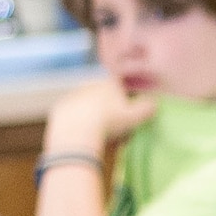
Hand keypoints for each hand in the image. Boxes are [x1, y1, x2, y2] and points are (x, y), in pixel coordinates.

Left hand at [41, 81, 157, 161]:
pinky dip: (76, 120)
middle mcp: (89, 84)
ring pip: (85, 101)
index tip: (124, 107)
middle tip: (112, 120)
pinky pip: (71, 112)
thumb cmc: (110, 122)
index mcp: (108, 82)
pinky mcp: (60, 107)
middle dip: (105, 102)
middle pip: (100, 91)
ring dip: (90, 110)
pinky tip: (83, 132)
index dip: (122, 93)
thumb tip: (154, 103)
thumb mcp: (135, 116)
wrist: (77, 130)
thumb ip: (147, 108)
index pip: (118, 82)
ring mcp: (73, 95)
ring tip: (97, 129)